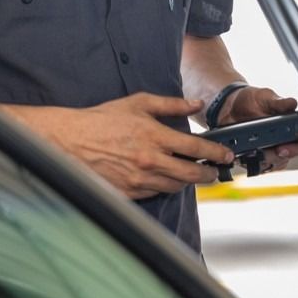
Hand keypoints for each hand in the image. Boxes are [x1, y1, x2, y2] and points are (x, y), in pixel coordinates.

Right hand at [2, 93, 234, 199]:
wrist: (72, 142)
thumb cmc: (102, 120)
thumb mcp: (138, 103)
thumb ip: (170, 105)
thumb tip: (196, 103)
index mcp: (155, 136)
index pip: (197, 148)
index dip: (216, 153)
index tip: (225, 154)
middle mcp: (150, 161)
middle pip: (192, 174)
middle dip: (209, 174)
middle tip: (215, 171)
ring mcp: (140, 180)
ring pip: (176, 187)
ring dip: (187, 181)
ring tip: (191, 174)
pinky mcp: (130, 193)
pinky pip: (156, 193)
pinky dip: (164, 186)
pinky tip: (165, 178)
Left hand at [216, 85, 297, 173]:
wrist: (231, 105)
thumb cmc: (253, 100)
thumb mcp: (265, 96)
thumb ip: (278, 102)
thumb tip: (292, 103)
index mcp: (289, 127)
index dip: (295, 149)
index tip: (283, 149)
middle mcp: (282, 141)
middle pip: (285, 158)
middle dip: (274, 157)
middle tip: (263, 152)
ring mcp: (268, 150)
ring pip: (270, 164)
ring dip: (261, 160)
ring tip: (249, 152)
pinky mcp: (254, 157)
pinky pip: (255, 166)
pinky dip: (248, 162)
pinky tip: (241, 154)